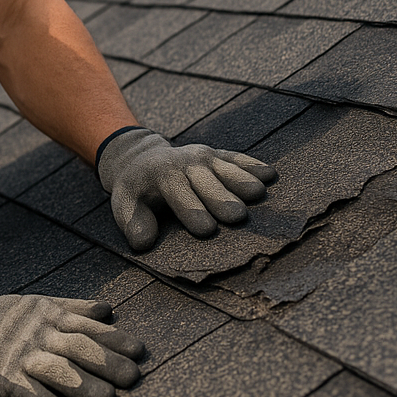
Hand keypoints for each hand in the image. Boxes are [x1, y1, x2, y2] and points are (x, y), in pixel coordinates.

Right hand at [0, 274, 144, 396]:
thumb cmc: (5, 319)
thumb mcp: (39, 306)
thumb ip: (73, 309)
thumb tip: (108, 310)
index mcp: (50, 318)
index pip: (88, 328)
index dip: (114, 340)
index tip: (139, 352)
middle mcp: (39, 335)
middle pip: (78, 348)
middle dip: (106, 362)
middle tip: (132, 378)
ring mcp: (20, 356)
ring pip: (54, 370)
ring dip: (81, 384)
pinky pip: (22, 392)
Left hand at [97, 127, 278, 250]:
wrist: (144, 159)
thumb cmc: (138, 191)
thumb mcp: (125, 205)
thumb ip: (133, 223)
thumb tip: (143, 242)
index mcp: (162, 175)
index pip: (178, 196)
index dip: (191, 211)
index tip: (206, 229)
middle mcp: (186, 163)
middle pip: (207, 183)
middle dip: (221, 199)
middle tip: (237, 217)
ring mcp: (205, 156)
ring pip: (226, 169)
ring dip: (242, 181)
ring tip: (259, 194)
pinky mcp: (220, 155)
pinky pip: (237, 159)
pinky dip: (253, 166)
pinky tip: (270, 175)